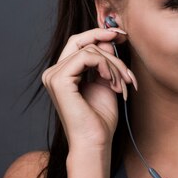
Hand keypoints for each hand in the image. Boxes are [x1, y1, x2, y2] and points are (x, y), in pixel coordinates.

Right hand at [41, 27, 136, 153]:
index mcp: (62, 74)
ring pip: (89, 50)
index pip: (78, 43)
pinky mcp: (59, 80)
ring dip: (114, 65)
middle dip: (105, 40)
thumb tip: (107, 38)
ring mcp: (53, 76)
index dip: (98, 34)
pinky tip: (112, 81)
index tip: (120, 35)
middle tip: (124, 43)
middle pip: (81, 41)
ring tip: (122, 84)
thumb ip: (105, 62)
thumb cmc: (100, 119)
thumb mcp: (106, 83)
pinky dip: (105, 66)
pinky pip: (86, 57)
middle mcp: (53, 73)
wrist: (95, 142)